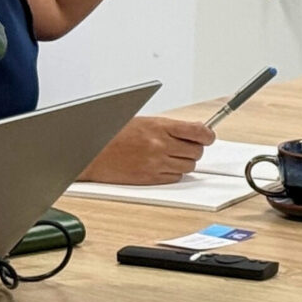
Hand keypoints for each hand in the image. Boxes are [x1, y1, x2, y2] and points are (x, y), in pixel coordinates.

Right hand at [81, 116, 215, 185]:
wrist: (92, 152)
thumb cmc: (114, 134)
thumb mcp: (144, 122)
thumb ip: (169, 127)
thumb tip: (193, 130)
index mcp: (160, 127)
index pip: (199, 132)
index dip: (208, 135)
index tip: (208, 136)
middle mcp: (160, 145)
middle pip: (197, 151)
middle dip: (194, 149)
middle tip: (185, 146)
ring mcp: (156, 163)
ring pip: (188, 166)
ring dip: (184, 162)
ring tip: (170, 156)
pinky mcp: (150, 179)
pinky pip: (175, 178)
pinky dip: (173, 173)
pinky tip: (162, 165)